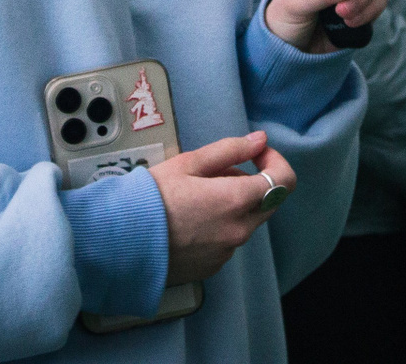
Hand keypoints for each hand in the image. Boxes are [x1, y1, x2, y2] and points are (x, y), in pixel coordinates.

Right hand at [150, 131, 295, 285]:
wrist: (121, 240)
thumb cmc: (151, 197)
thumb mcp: (188, 163)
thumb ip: (230, 150)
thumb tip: (260, 140)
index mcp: (236, 200)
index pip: (284, 181)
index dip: (275, 162)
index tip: (257, 154)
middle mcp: (239, 230)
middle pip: (267, 202)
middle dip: (251, 182)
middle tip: (216, 174)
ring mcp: (227, 251)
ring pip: (246, 220)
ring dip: (234, 204)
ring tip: (196, 197)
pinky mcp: (214, 266)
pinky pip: (229, 239)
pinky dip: (220, 225)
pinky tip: (190, 220)